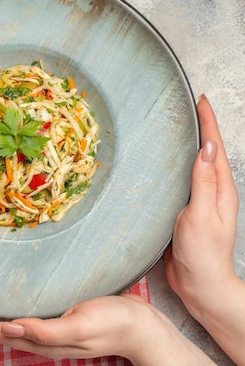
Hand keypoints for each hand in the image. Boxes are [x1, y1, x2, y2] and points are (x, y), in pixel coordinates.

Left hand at [0, 294, 214, 364]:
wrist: (140, 325)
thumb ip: (45, 330)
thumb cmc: (112, 323)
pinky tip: (8, 306)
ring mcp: (50, 332)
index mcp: (42, 340)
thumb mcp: (79, 326)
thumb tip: (10, 328)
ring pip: (11, 327)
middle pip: (0, 332)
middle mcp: (42, 338)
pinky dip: (10, 314)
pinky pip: (27, 319)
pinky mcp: (59, 321)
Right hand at [165, 95, 244, 364]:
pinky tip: (164, 166)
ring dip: (188, 145)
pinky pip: (181, 182)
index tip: (200, 101)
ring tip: (176, 128)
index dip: (208, 123)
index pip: (214, 148)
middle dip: (200, 127)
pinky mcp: (185, 211)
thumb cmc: (203, 253)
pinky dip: (175, 167)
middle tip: (188, 107)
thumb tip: (206, 148)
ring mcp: (200, 201)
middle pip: (207, 152)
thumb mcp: (202, 215)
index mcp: (220, 189)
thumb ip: (203, 182)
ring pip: (194, 166)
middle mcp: (212, 192)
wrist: (201, 284)